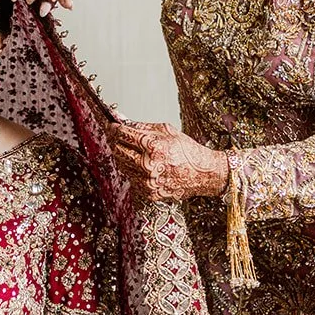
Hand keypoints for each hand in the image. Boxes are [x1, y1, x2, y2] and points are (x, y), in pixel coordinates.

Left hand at [110, 121, 228, 201]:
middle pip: (118, 151)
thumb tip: (124, 122)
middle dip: (116, 142)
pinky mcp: (149, 192)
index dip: (114, 129)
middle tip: (118, 138)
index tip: (111, 126)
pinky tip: (143, 167)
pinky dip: (133, 171)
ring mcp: (147, 180)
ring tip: (133, 152)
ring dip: (124, 157)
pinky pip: (132, 179)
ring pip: (123, 166)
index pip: (123, 135)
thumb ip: (143, 127)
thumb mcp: (167, 131)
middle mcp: (148, 164)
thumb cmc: (187, 151)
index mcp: (153, 146)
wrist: (203, 174)